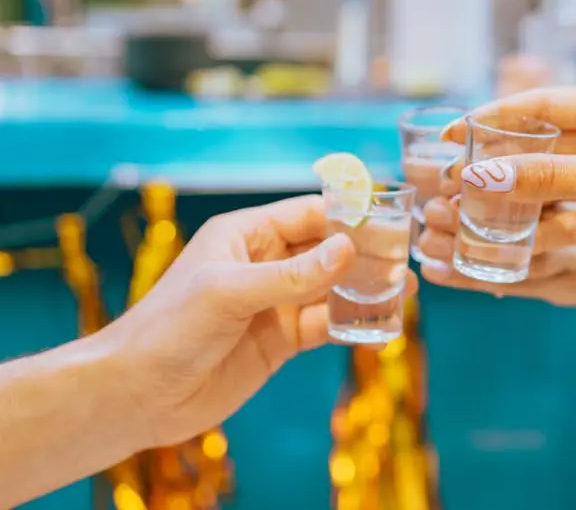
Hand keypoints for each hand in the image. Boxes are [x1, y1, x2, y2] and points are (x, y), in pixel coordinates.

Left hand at [98, 195, 417, 448]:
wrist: (138, 393)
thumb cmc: (170, 327)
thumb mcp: (231, 292)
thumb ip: (293, 274)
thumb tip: (348, 250)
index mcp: (245, 235)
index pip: (307, 214)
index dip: (346, 215)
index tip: (388, 218)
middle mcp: (264, 264)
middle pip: (326, 250)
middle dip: (364, 253)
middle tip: (404, 257)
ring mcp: (274, 303)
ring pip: (331, 289)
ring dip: (364, 289)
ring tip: (403, 290)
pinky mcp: (280, 340)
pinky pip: (325, 326)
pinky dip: (352, 326)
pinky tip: (381, 327)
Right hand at [442, 86, 575, 305]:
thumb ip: (549, 177)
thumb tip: (478, 179)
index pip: (545, 103)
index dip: (495, 117)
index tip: (451, 133)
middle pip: (546, 146)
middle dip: (501, 163)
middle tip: (452, 178)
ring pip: (556, 187)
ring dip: (518, 200)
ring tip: (470, 211)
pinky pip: (573, 221)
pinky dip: (545, 231)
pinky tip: (509, 241)